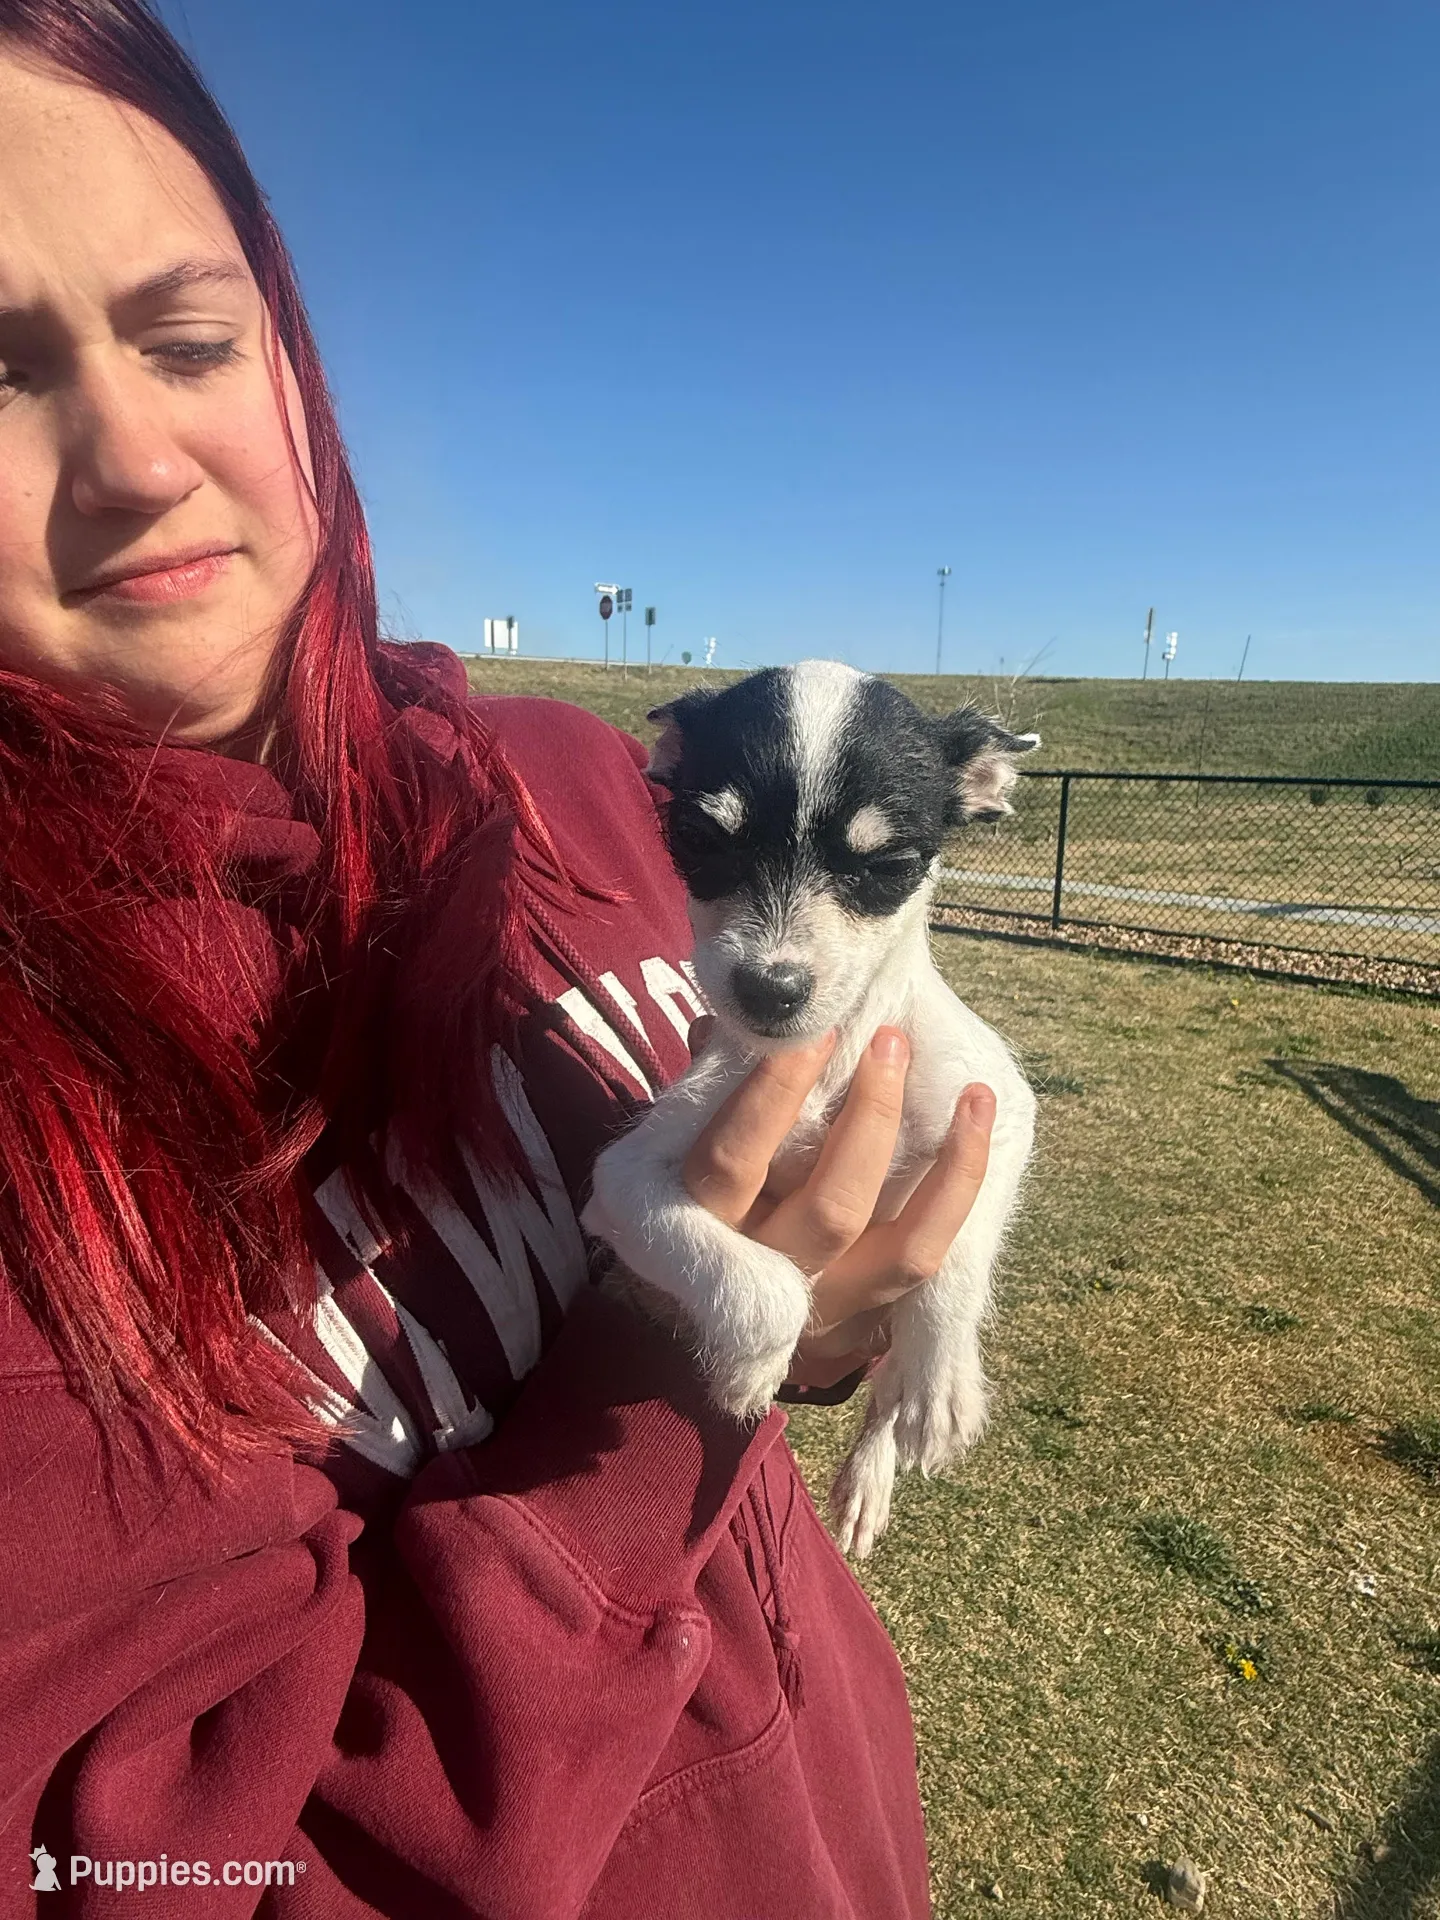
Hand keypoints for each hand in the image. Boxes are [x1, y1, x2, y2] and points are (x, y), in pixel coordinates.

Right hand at [682, 1020, 995, 1390]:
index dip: (775, 1094)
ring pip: (902, 1250)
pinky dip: (961, 1196)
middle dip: (871, 1118)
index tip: (818, 1030)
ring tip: (974, 1093)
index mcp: (700, 1225)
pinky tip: (977, 1133)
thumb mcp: (681, 1152)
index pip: (735, 1159)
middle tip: (892, 1042)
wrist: (704, 1326)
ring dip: (947, 1166)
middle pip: (830, 1207)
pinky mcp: (870, 1320)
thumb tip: (736, 1024)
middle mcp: (766, 1274)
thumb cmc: (699, 1207)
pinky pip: (929, 1261)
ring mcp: (827, 1306)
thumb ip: (709, 1091)